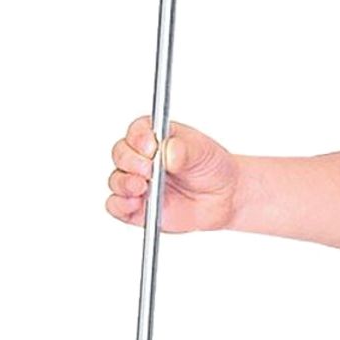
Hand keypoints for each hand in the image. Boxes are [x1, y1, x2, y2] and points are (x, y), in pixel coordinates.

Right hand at [106, 115, 241, 231]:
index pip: (137, 131)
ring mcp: (138, 183)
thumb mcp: (204, 152)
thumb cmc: (211, 168)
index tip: (151, 147)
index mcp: (155, 137)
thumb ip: (185, 149)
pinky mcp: (137, 208)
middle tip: (148, 169)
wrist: (223, 197)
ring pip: (116, 180)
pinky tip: (134, 204)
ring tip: (141, 187)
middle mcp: (142, 159)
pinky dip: (120, 205)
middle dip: (130, 161)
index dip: (139, 138)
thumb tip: (168, 151)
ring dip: (124, 183)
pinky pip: (117, 207)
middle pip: (120, 154)